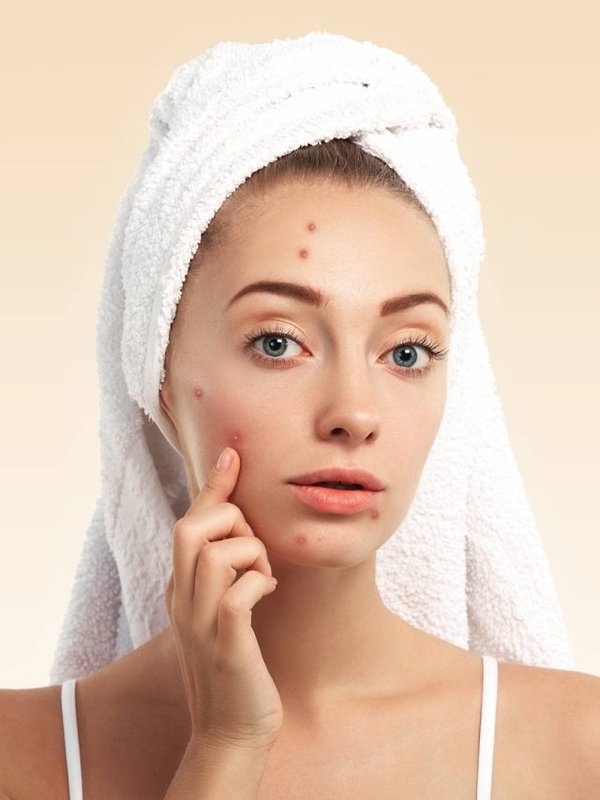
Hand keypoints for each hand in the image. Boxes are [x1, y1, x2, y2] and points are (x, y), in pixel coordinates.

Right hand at [164, 446, 281, 751]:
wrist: (232, 730)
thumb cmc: (235, 665)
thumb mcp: (223, 611)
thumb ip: (225, 574)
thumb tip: (246, 537)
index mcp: (181, 589)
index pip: (189, 524)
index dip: (213, 487)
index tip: (233, 453)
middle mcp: (182, 601)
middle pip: (191, 529)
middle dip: (232, 523)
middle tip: (256, 553)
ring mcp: (200, 624)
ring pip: (216, 554)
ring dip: (251, 555)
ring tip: (264, 579)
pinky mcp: (225, 646)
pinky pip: (237, 595)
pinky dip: (257, 584)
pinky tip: (267, 594)